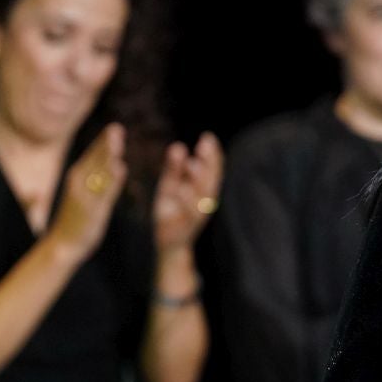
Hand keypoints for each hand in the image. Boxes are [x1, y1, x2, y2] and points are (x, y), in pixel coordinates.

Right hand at [49, 123, 127, 259]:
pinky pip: (104, 193)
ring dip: (108, 156)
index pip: (92, 155)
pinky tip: (121, 169)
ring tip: (118, 141)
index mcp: (76, 177)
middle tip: (117, 128)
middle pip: (95, 160)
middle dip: (106, 143)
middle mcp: (78, 183)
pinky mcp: (92, 210)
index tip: (115, 127)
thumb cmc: (75, 219)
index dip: (103, 141)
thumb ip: (102, 181)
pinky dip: (112, 181)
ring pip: (99, 173)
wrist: (63, 244)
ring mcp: (85, 196)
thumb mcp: (86, 195)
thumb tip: (119, 165)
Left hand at [151, 132, 222, 251]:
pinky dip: (187, 201)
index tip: (208, 137)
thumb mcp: (170, 187)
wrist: (169, 243)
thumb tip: (178, 147)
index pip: (212, 170)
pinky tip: (182, 188)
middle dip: (209, 163)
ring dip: (199, 180)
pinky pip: (188, 214)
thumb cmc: (172, 211)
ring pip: (202, 196)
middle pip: (211, 180)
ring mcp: (197, 215)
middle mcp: (204, 202)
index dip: (212, 155)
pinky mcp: (186, 227)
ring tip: (193, 163)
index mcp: (203, 191)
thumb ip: (174, 168)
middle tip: (204, 144)